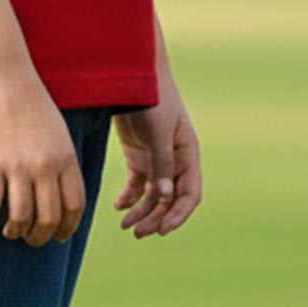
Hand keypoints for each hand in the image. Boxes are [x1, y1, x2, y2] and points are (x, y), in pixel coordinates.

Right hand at [0, 70, 86, 247]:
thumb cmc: (27, 98)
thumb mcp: (56, 128)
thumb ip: (60, 159)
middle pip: (48, 218)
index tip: (57, 237)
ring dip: (15, 231)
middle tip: (31, 241)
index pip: (74, 206)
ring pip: (20, 218)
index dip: (66, 228)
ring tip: (9, 230)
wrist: (0, 71)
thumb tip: (58, 191)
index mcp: (66, 156)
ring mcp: (17, 165)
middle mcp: (45, 165)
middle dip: (40, 237)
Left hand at [112, 84, 201, 237]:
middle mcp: (174, 159)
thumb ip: (162, 163)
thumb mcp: (159, 131)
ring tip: (125, 225)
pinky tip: (118, 206)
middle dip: (155, 217)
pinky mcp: (139, 154)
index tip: (162, 230)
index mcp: (187, 154)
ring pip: (153, 195)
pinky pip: (137, 184)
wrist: (132, 73)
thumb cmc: (152, 97)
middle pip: (169, 199)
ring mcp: (156, 158)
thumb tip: (165, 198)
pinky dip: (129, 196)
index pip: (189, 194)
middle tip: (136, 233)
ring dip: (142, 211)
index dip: (178, 214)